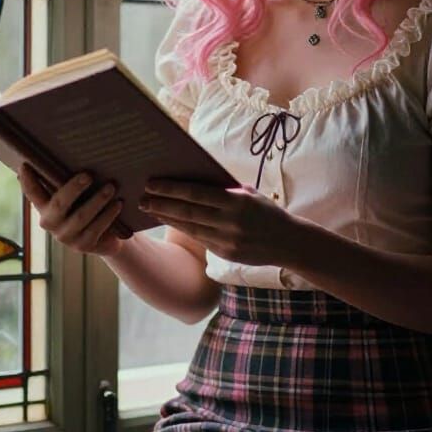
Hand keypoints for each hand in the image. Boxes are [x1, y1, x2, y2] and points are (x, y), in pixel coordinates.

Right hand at [17, 165, 125, 256]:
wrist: (107, 237)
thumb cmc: (89, 206)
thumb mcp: (77, 195)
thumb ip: (67, 181)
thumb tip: (71, 153)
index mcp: (45, 207)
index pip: (32, 193)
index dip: (27, 181)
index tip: (25, 164)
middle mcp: (51, 223)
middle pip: (59, 204)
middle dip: (73, 188)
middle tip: (88, 175)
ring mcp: (66, 236)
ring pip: (81, 217)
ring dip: (97, 200)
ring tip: (111, 187)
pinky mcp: (83, 246)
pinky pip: (96, 229)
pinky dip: (108, 215)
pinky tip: (118, 204)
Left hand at [139, 179, 299, 266]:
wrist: (289, 242)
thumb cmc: (266, 212)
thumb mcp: (250, 194)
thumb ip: (225, 188)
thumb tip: (194, 178)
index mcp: (236, 201)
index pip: (195, 193)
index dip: (171, 188)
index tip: (151, 183)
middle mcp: (230, 222)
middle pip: (187, 212)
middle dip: (161, 204)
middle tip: (141, 198)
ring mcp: (227, 240)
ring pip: (189, 227)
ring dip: (167, 218)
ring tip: (150, 209)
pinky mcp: (225, 254)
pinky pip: (199, 239)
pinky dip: (182, 229)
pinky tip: (170, 222)